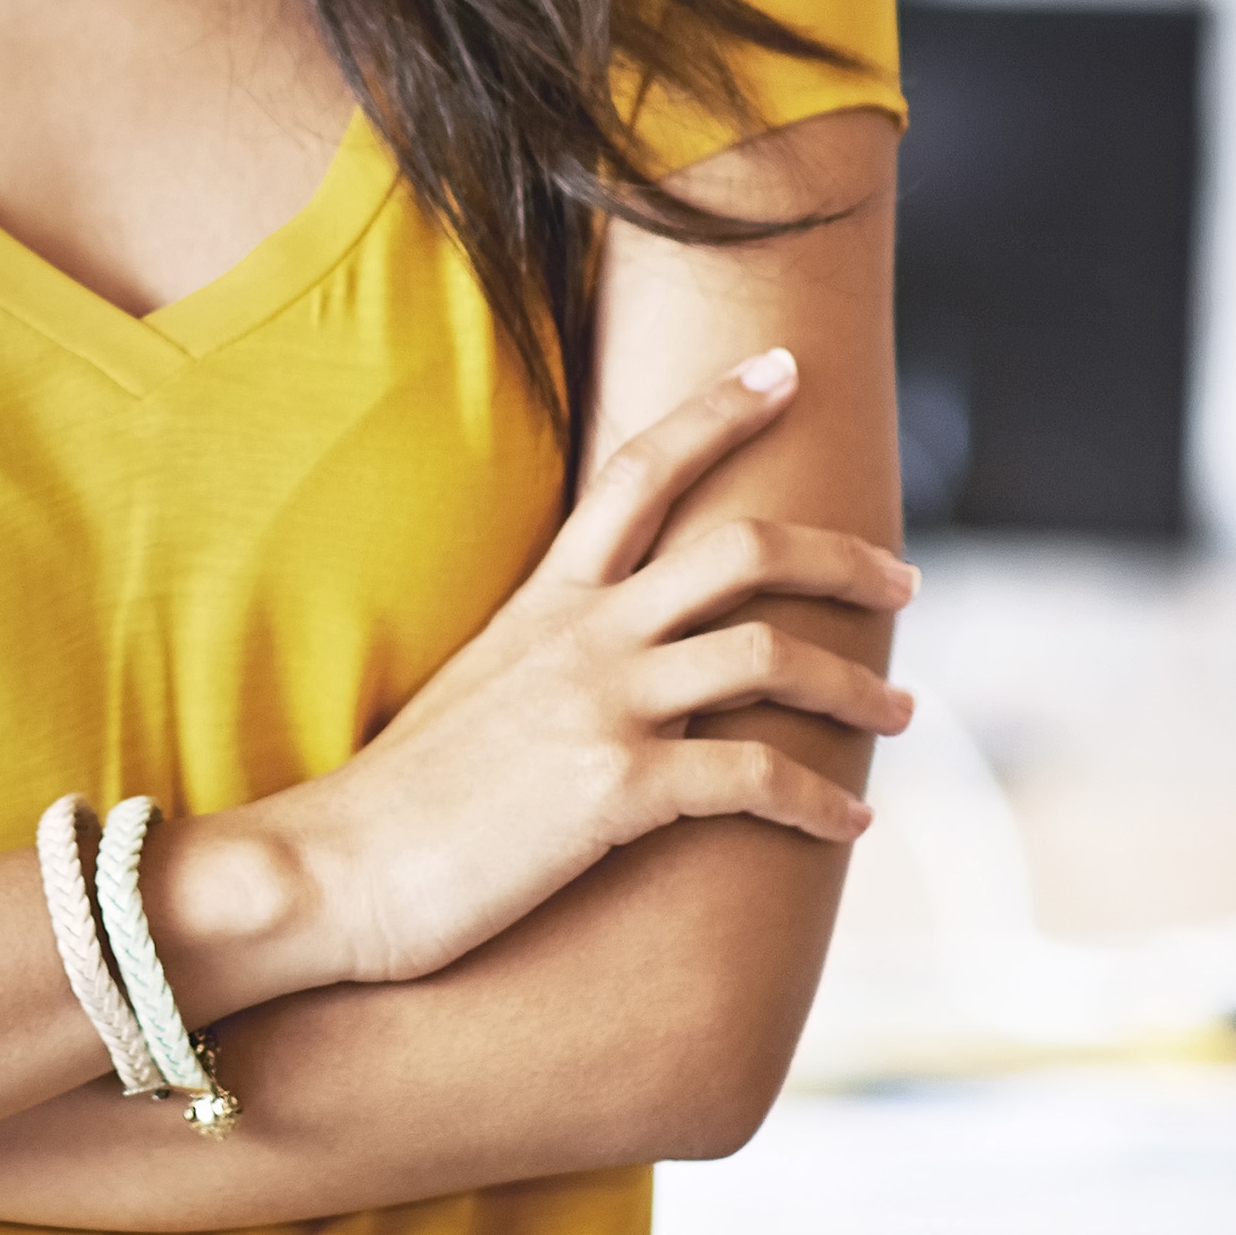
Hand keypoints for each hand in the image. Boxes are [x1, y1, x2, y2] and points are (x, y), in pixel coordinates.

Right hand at [266, 349, 918, 989]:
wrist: (334, 865)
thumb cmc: (404, 796)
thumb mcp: (481, 690)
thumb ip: (553, 662)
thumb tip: (614, 670)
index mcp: (545, 601)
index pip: (640, 471)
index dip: (719, 411)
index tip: (784, 369)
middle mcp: (580, 635)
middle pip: (741, 552)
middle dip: (840, 557)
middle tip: (901, 578)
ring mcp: (599, 705)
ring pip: (770, 657)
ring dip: (856, 686)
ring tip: (899, 711)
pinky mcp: (614, 788)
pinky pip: (754, 777)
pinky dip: (820, 800)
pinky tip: (849, 822)